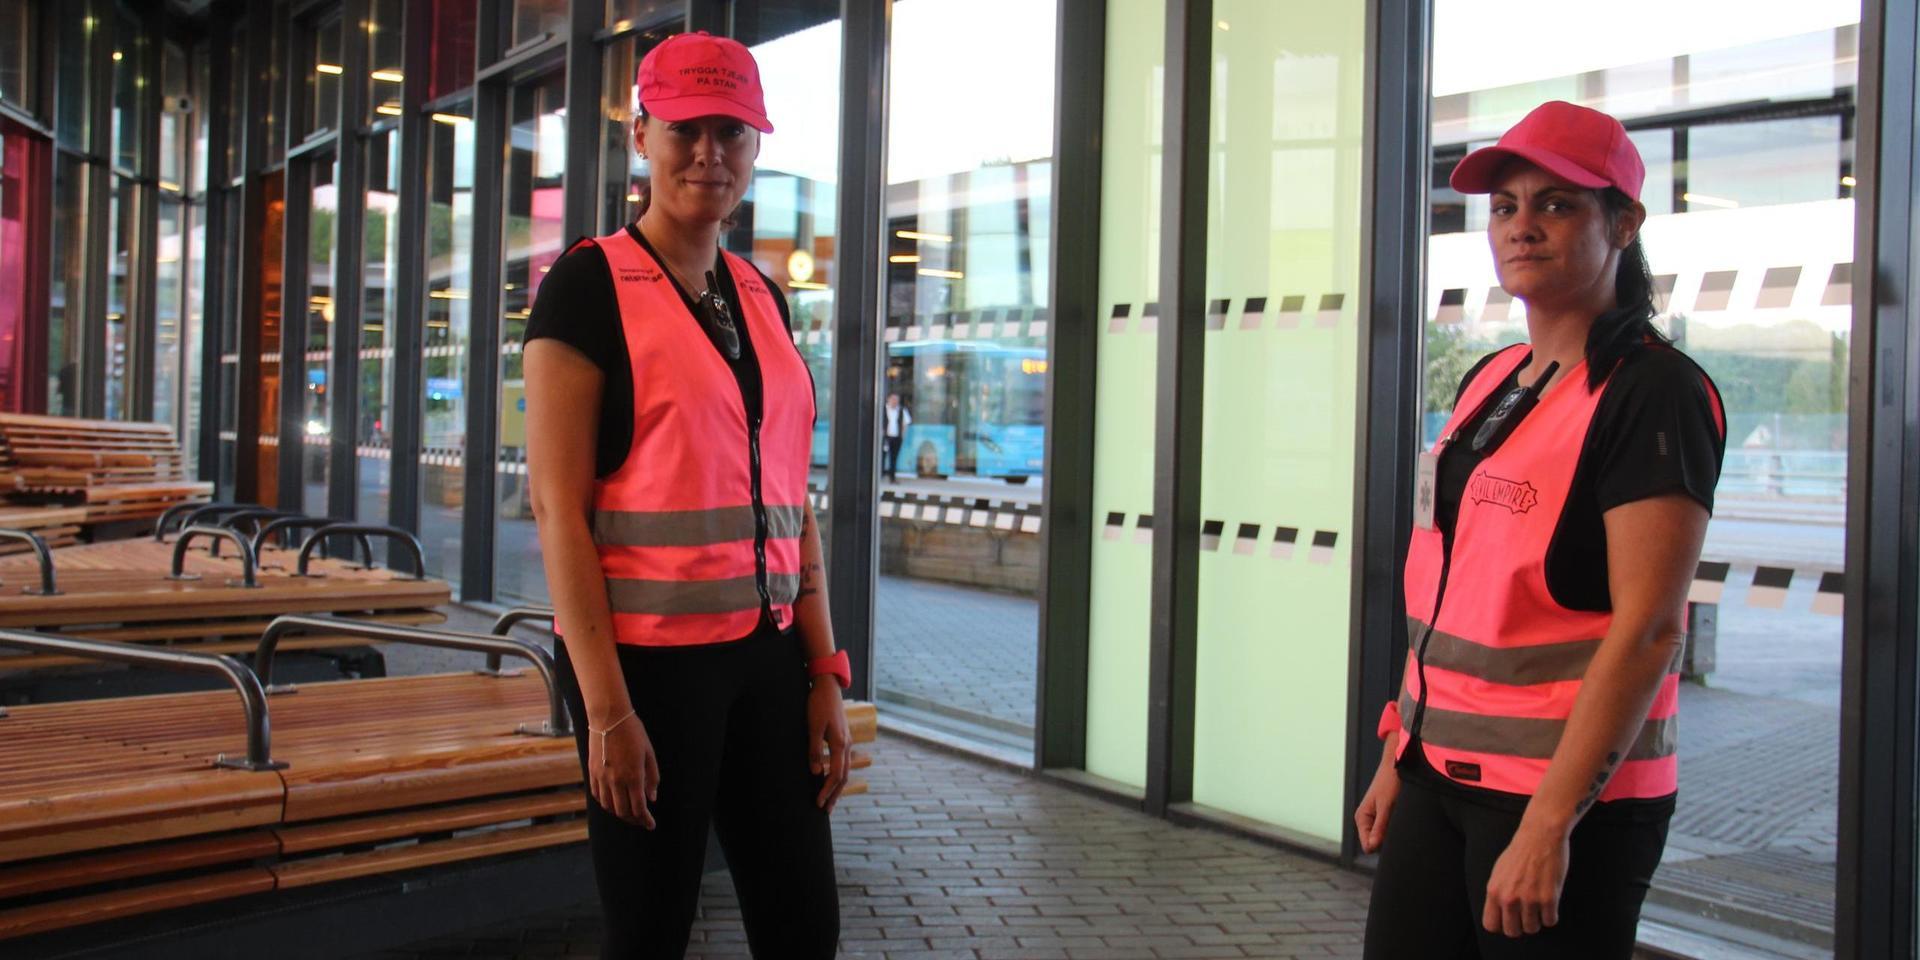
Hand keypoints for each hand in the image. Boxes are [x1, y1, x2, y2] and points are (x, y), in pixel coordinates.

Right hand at [589, 712, 659, 829]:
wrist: (609, 718)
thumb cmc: (633, 733)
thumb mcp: (649, 754)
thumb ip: (652, 778)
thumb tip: (652, 798)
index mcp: (634, 776)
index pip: (639, 808)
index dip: (645, 820)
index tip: (651, 825)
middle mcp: (616, 780)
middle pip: (623, 812)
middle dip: (634, 820)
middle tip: (641, 820)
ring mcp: (602, 778)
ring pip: (609, 806)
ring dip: (620, 813)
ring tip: (628, 813)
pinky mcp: (592, 773)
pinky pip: (598, 796)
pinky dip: (607, 803)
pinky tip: (614, 802)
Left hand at [807, 678, 851, 812]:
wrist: (827, 686)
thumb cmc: (818, 705)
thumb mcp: (812, 727)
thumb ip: (814, 750)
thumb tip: (815, 773)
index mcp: (839, 744)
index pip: (835, 775)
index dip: (827, 791)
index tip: (818, 804)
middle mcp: (846, 744)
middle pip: (843, 777)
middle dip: (834, 794)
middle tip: (825, 810)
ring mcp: (846, 741)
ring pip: (844, 770)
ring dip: (836, 787)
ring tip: (829, 799)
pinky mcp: (842, 737)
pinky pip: (842, 762)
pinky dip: (837, 774)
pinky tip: (829, 777)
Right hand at [1354, 751, 1400, 853]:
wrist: (1396, 766)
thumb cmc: (1390, 783)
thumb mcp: (1386, 806)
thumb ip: (1380, 827)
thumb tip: (1372, 847)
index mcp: (1362, 818)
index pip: (1367, 845)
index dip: (1380, 846)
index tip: (1392, 838)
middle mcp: (1366, 820)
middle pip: (1376, 843)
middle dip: (1387, 840)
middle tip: (1398, 826)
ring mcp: (1376, 818)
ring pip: (1384, 837)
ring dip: (1392, 833)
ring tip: (1400, 819)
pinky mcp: (1385, 816)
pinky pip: (1389, 829)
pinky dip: (1396, 827)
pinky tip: (1402, 818)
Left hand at [1483, 821, 1570, 936]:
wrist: (1540, 835)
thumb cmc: (1520, 852)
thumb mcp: (1499, 872)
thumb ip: (1498, 893)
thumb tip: (1499, 915)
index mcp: (1494, 891)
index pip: (1491, 925)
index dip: (1501, 925)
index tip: (1510, 920)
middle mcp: (1509, 898)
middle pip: (1512, 932)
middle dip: (1520, 926)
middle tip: (1527, 914)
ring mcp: (1529, 899)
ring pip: (1532, 929)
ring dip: (1537, 920)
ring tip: (1539, 905)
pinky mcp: (1549, 898)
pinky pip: (1550, 922)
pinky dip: (1551, 915)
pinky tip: (1550, 902)